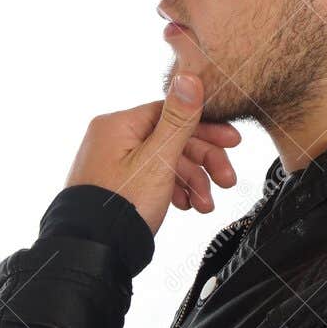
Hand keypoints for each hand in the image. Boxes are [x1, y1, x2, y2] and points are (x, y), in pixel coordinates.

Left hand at [64, 73, 240, 234]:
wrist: (93, 252)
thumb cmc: (122, 206)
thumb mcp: (158, 159)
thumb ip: (178, 118)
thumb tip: (189, 75)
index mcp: (118, 125)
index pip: (172, 113)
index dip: (206, 128)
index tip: (232, 142)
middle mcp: (112, 139)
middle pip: (171, 139)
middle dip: (203, 162)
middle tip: (228, 181)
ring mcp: (113, 162)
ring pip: (164, 161)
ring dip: (192, 181)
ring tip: (206, 205)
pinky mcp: (117, 184)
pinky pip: (152, 178)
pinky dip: (173, 190)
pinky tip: (187, 205)